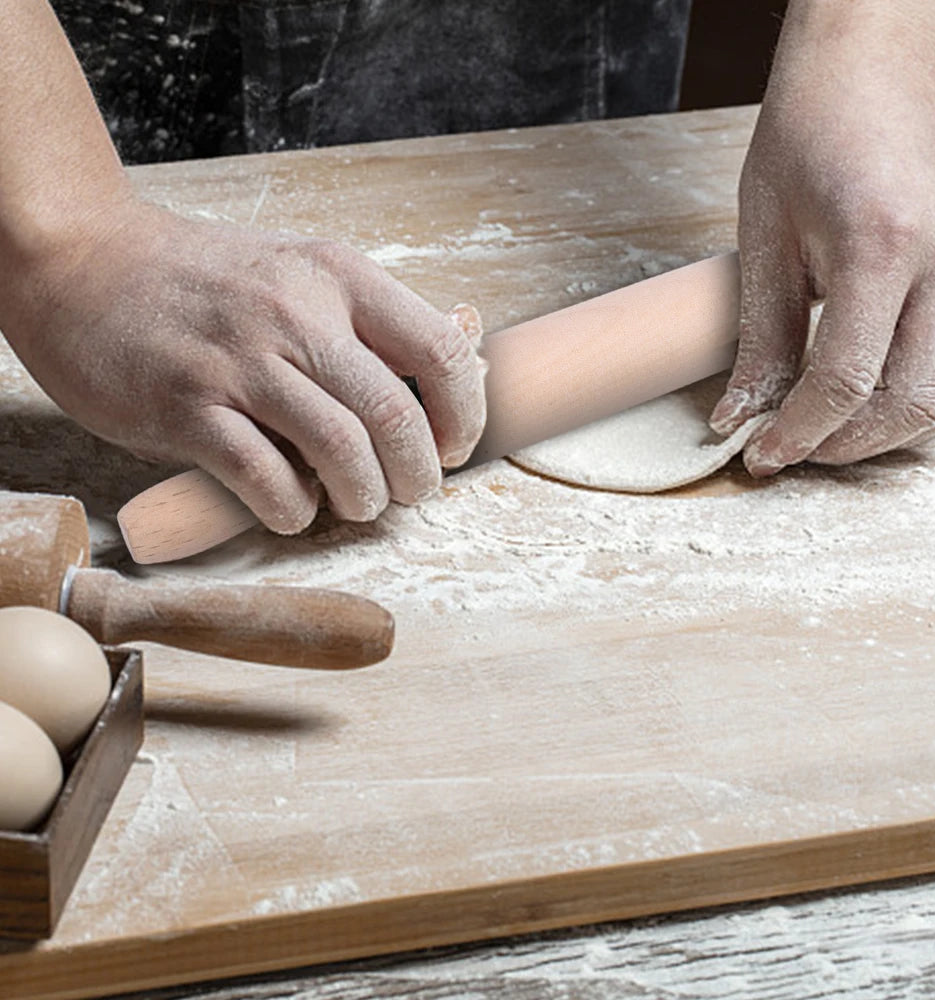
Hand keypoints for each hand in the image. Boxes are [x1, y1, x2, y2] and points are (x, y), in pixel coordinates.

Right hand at [1, 199, 486, 532]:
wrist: (86, 264)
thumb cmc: (207, 281)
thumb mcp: (300, 271)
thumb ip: (370, 321)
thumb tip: (457, 370)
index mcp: (338, 276)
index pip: (441, 352)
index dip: (464, 415)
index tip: (454, 447)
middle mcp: (297, 315)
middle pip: (396, 417)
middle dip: (419, 475)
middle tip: (411, 491)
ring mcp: (240, 363)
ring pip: (342, 454)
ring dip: (364, 498)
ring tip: (357, 502)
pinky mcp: (189, 409)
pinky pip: (267, 481)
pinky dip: (294, 509)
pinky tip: (292, 506)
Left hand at [710, 0, 934, 474]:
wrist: (875, 67)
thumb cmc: (810, 134)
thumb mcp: (765, 237)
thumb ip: (760, 337)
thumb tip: (740, 416)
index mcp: (882, 246)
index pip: (844, 380)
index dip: (797, 432)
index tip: (761, 454)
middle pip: (909, 405)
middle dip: (843, 447)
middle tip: (792, 449)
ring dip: (885, 435)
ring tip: (828, 432)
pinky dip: (918, 402)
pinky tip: (868, 399)